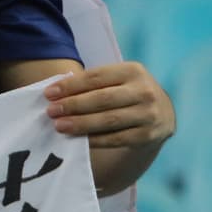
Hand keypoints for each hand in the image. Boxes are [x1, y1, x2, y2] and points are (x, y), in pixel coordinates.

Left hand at [45, 62, 174, 148]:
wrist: (162, 113)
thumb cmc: (127, 93)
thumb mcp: (116, 80)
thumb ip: (92, 83)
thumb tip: (55, 92)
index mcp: (133, 71)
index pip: (96, 77)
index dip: (71, 85)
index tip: (49, 93)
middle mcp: (144, 91)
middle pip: (102, 99)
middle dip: (73, 105)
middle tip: (51, 111)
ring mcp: (149, 114)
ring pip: (109, 120)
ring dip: (81, 124)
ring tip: (59, 126)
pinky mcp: (149, 135)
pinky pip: (117, 139)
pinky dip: (95, 140)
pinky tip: (79, 139)